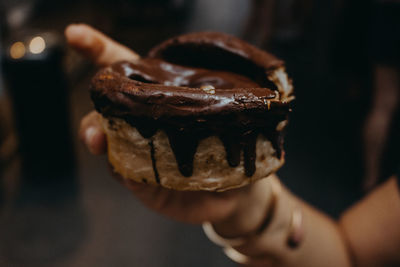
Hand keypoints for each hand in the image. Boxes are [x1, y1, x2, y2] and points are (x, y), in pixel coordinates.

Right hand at [67, 24, 271, 233]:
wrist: (237, 191)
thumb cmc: (231, 143)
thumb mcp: (230, 117)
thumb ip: (220, 108)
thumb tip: (216, 99)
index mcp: (160, 96)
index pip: (125, 68)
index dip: (98, 49)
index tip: (76, 34)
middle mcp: (144, 121)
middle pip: (108, 109)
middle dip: (95, 115)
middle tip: (95, 128)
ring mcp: (140, 150)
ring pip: (109, 141)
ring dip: (100, 140)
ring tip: (99, 141)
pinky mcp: (143, 180)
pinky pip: (125, 173)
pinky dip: (122, 170)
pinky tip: (126, 170)